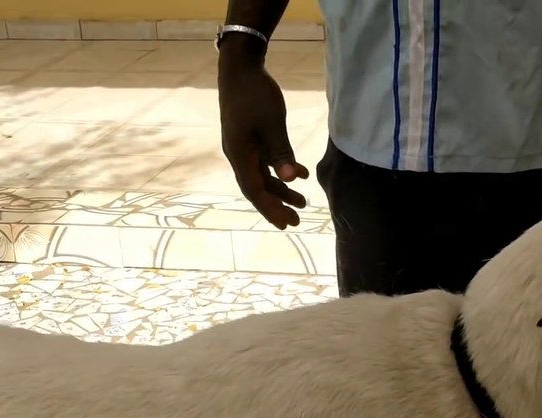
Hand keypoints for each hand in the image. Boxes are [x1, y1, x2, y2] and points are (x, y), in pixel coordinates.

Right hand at [219, 61, 309, 228]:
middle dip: (277, 205)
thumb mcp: (272, 123)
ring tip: (302, 202)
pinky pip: (265, 162)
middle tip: (296, 221)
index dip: (270, 209)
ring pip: (263, 176)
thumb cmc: (254, 94)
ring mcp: (244, 147)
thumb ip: (281, 152)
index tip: (286, 224)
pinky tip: (301, 174)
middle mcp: (239, 155)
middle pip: (258, 187)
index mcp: (240, 154)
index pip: (255, 190)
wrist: (240, 68)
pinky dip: (282, 170)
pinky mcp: (250, 138)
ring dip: (282, 189)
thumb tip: (290, 179)